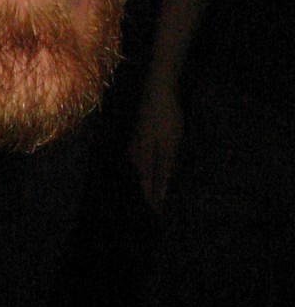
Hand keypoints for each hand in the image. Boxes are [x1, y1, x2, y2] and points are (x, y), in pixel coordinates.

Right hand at [129, 79, 183, 211]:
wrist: (157, 91)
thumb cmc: (166, 119)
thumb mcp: (170, 146)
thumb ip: (164, 170)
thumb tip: (160, 194)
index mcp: (143, 157)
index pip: (148, 185)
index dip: (153, 201)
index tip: (158, 215)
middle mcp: (136, 153)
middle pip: (142, 178)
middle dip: (149, 192)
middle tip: (157, 207)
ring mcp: (136, 142)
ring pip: (141, 167)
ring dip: (147, 180)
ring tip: (153, 190)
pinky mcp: (139, 134)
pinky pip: (141, 157)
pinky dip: (146, 166)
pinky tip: (149, 165)